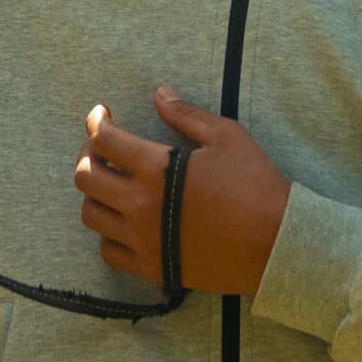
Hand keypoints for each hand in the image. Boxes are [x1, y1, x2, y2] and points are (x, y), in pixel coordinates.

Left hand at [74, 87, 291, 296]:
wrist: (275, 244)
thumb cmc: (255, 185)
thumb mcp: (226, 137)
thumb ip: (187, 115)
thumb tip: (159, 94)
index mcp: (157, 169)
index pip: (105, 141)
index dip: (97, 122)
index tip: (102, 115)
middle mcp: (141, 205)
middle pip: (86, 178)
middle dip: (87, 155)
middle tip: (102, 148)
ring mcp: (143, 240)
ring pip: (90, 216)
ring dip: (94, 194)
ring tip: (111, 184)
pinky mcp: (151, 267)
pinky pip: (108, 252)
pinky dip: (108, 233)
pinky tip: (123, 221)